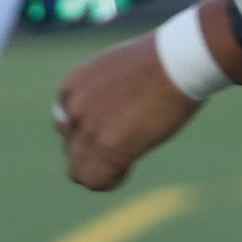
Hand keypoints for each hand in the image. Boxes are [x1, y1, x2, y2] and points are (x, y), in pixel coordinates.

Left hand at [53, 34, 198, 190]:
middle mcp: (73, 108)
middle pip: (71, 151)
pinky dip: (111, 181)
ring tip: (127, 161)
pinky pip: (96, 181)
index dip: (87, 136)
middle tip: (123, 150)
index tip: (112, 134)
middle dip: (94, 155)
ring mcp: (88, 128)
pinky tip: (129, 167)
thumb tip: (105, 117)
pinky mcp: (109, 147)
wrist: (176, 61)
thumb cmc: (156, 62)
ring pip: (79, 172)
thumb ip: (100, 94)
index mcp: (72, 86)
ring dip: (101, 171)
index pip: (65, 127)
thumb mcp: (114, 71)